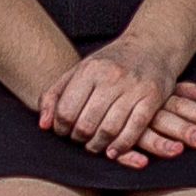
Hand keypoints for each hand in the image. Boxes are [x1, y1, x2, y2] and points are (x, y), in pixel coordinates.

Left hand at [40, 35, 195, 158]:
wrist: (152, 44)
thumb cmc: (111, 62)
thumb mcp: (80, 70)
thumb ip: (55, 95)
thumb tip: (43, 125)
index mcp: (89, 69)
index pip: (66, 111)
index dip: (60, 128)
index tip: (63, 131)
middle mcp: (111, 77)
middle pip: (86, 124)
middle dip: (79, 138)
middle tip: (80, 140)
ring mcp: (133, 88)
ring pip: (109, 130)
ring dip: (98, 145)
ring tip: (94, 146)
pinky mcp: (152, 97)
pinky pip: (134, 130)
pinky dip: (121, 146)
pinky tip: (113, 150)